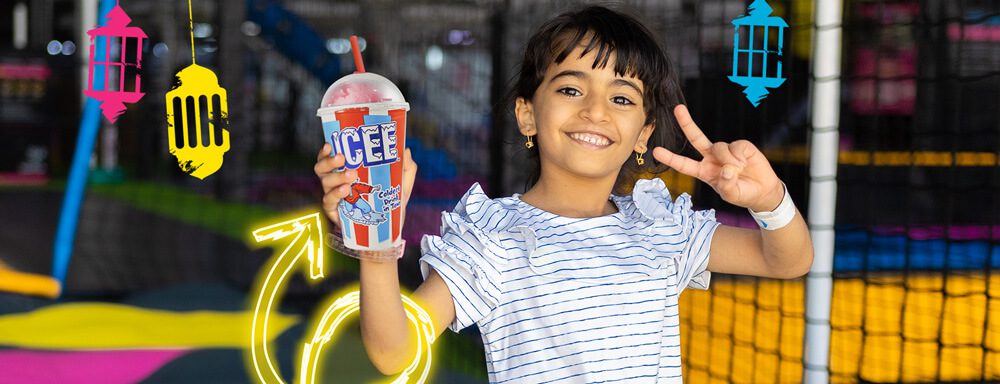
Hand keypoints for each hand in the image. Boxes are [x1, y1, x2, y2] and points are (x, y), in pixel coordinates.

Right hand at [314, 145, 417, 229]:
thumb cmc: (389, 203)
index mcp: (346, 171)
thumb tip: (406, 150)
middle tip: (342, 158)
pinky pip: (329, 201)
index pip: (330, 158)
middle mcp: (335, 182)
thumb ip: (406, 168)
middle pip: (321, 168)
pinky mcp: (334, 212)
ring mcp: (333, 197)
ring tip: (351, 175)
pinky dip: (336, 194)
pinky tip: (346, 190)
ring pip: (325, 182)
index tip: (331, 144)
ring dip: (336, 176)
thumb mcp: (402, 185)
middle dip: (329, 161)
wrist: (386, 230)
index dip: (326, 151)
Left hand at [652, 105, 782, 211]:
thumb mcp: (731, 194)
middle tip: (677, 109)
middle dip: (687, 123)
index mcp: (704, 171)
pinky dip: (739, 156)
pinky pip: (735, 146)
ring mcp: (725, 151)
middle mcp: (712, 158)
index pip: (684, 164)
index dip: (671, 158)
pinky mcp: (740, 146)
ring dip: (728, 160)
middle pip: (696, 138)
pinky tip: (745, 163)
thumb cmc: (742, 193)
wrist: (763, 192)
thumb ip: (726, 185)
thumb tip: (726, 169)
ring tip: (738, 170)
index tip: (656, 152)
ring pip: (719, 147)